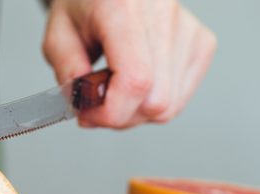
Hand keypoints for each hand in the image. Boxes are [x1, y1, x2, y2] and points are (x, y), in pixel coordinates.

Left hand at [43, 0, 216, 127]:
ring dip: (137, 112)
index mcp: (123, 8)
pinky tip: (138, 84)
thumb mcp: (57, 34)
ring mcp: (187, 30)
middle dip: (121, 116)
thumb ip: (67, 72)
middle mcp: (162, 15)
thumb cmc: (85, 2)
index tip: (89, 115)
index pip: (136, 80)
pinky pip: (180, 98)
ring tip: (116, 88)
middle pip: (156, 102)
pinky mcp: (202, 43)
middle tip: (98, 103)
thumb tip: (88, 107)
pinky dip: (154, 102)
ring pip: (169, 106)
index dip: (111, 112)